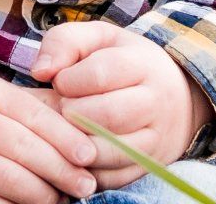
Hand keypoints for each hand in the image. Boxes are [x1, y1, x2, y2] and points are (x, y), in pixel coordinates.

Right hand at [0, 73, 98, 203]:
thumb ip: (34, 107)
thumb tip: (85, 126)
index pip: (35, 116)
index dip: (67, 138)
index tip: (89, 156)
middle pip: (27, 153)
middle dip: (63, 172)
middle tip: (85, 185)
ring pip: (13, 185)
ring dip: (44, 196)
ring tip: (59, 198)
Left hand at [30, 23, 212, 192]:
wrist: (176, 97)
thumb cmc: (123, 61)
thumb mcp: (97, 39)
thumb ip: (64, 43)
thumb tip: (39, 72)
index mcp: (143, 65)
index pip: (100, 74)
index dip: (68, 80)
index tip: (60, 82)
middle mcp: (157, 104)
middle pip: (106, 114)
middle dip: (71, 112)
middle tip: (62, 107)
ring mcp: (157, 139)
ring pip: (110, 150)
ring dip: (76, 142)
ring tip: (67, 127)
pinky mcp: (150, 167)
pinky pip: (114, 177)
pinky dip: (88, 168)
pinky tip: (76, 150)